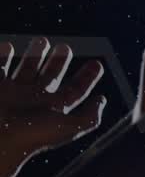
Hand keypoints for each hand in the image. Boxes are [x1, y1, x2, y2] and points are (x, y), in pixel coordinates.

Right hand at [0, 38, 105, 158]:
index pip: (75, 90)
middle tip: (65, 47)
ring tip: (42, 40)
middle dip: (59, 62)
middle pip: (51, 77)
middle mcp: (35, 100)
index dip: (87, 78)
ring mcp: (15, 93)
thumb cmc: (31, 135)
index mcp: (54, 108)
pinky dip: (3, 56)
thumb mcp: (68, 127)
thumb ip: (89, 117)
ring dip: (35, 54)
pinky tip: (8, 47)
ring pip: (27, 69)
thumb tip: (102, 100)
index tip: (97, 64)